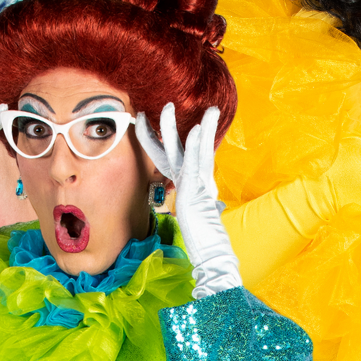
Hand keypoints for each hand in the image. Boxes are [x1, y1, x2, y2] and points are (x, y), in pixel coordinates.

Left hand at [135, 105, 238, 297]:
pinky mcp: (198, 192)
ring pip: (190, 149)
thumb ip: (201, 207)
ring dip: (181, 126)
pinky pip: (194, 165)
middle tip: (166, 104)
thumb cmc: (206, 241)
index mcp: (194, 184)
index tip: (144, 123)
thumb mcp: (197, 219)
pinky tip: (195, 131)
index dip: (159, 140)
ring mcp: (198, 184)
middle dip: (172, 125)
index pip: (174, 157)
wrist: (215, 256)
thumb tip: (209, 205)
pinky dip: (194, 148)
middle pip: (183, 146)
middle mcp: (198, 180)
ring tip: (173, 107)